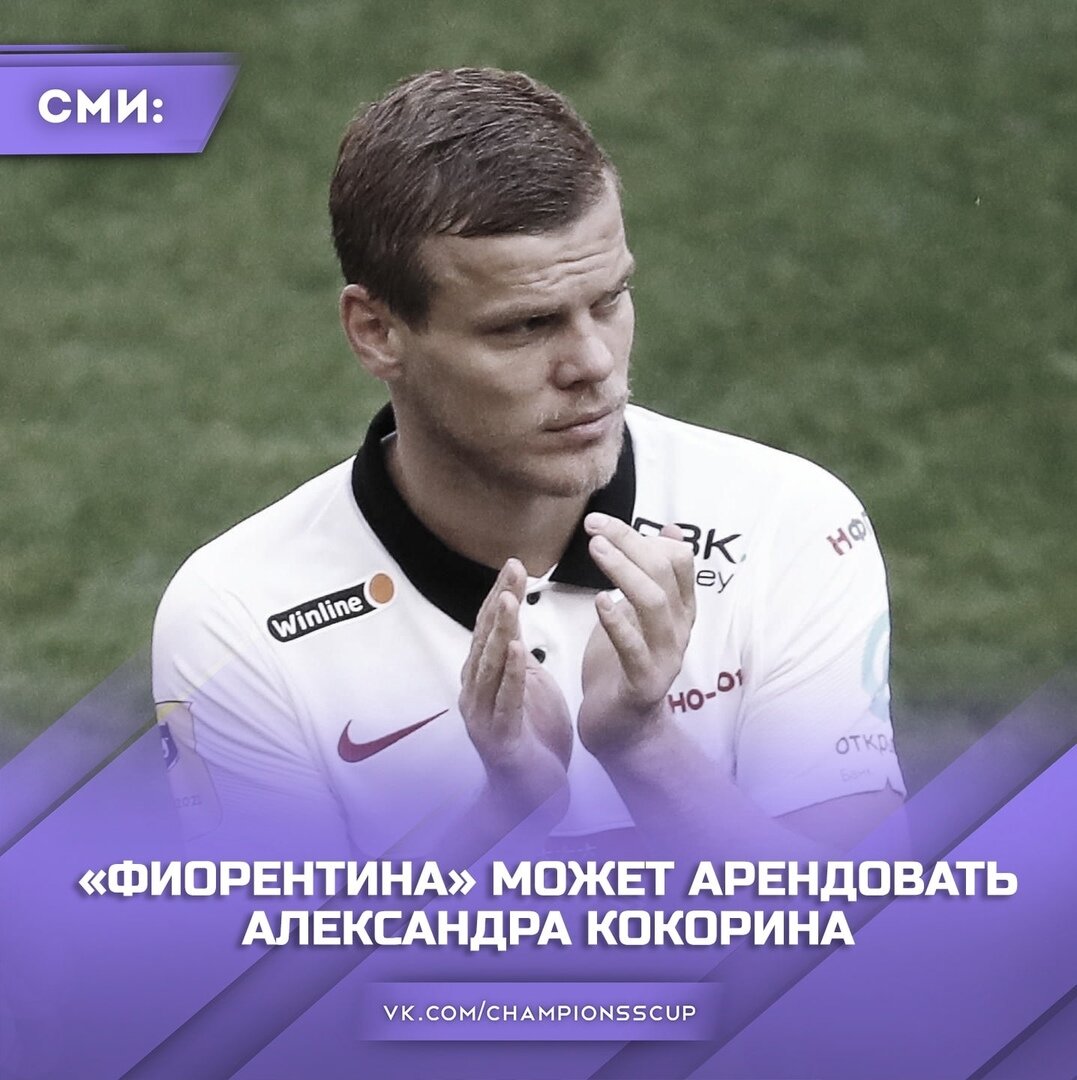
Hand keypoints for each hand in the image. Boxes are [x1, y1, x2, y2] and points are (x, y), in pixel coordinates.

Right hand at [459, 559, 572, 813]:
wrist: (533, 797)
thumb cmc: (531, 740)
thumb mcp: (526, 689)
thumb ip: (517, 660)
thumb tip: (514, 626)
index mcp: (484, 679)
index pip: (489, 629)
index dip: (500, 595)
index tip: (514, 564)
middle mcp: (476, 692)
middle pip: (485, 639)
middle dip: (499, 602)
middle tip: (512, 568)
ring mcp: (483, 716)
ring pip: (489, 666)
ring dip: (499, 630)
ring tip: (509, 599)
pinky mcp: (500, 738)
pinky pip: (505, 700)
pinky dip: (511, 673)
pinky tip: (519, 648)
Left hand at [578, 514, 695, 756]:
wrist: (621, 724)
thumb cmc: (624, 662)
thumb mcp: (639, 612)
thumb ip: (653, 575)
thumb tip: (671, 530)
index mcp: (680, 609)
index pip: (677, 559)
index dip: (643, 535)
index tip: (603, 522)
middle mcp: (679, 629)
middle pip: (664, 574)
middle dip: (630, 544)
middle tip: (594, 527)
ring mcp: (665, 655)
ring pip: (654, 604)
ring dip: (625, 572)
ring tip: (596, 550)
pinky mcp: (644, 682)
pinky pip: (634, 648)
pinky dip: (618, 622)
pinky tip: (600, 601)